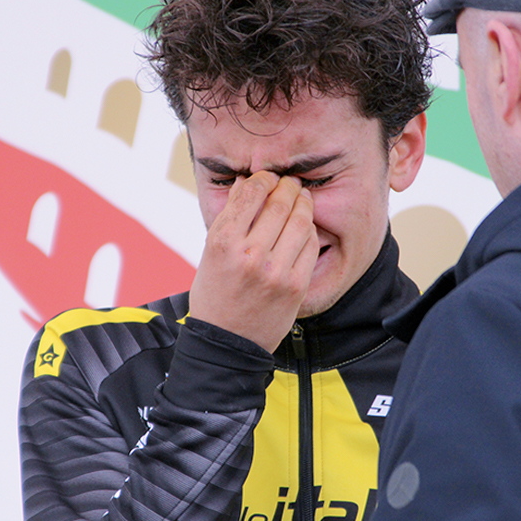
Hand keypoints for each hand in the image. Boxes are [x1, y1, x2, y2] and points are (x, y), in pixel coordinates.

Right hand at [189, 172, 318, 351]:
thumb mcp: (210, 253)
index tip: (268, 177)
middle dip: (288, 186)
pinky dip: (309, 230)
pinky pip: (310, 245)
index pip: (251, 194)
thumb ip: (229, 217)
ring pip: (300, 221)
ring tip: (301, 199)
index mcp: (223, 243)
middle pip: (279, 203)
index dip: (264, 178)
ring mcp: (276, 271)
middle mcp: (249, 255)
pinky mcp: (295, 286)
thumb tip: (247, 183)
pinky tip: (303, 227)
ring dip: (303, 204)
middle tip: (291, 183)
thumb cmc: (215, 294)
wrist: (227, 342)